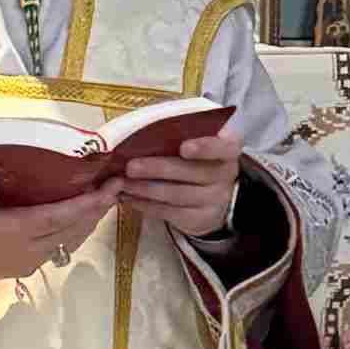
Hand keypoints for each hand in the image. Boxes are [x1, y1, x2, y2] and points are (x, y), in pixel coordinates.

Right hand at [0, 168, 123, 296]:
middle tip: (117, 184)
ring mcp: (29, 261)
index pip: (62, 216)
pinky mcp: (25, 266)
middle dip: (98, 208)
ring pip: (70, 240)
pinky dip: (75, 231)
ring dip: (90, 221)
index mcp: (14, 233)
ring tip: (105, 198)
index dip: (90, 203)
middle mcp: (28, 250)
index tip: (110, 186)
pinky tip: (81, 218)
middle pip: (74, 229)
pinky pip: (59, 247)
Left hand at [117, 127, 242, 240]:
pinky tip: (128, 197)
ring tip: (122, 182)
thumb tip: (141, 129)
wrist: (213, 195)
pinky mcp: (198, 219)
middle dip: (158, 168)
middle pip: (192, 172)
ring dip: (145, 188)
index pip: (222, 147)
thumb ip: (179, 132)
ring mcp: (214, 200)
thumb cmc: (197, 157)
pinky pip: (169, 213)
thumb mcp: (197, 140)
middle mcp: (225, 175)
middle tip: (131, 166)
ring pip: (176, 195)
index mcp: (227, 149)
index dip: (204, 147)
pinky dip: (146, 205)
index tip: (183, 147)